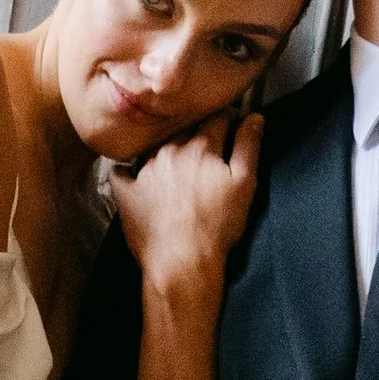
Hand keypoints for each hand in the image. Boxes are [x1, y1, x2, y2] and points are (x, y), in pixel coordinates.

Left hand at [109, 111, 262, 292]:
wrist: (181, 262)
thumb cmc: (217, 227)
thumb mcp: (244, 184)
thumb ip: (248, 146)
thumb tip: (254, 118)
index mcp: (201, 147)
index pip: (217, 117)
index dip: (228, 119)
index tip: (231, 125)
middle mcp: (170, 151)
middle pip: (186, 128)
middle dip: (198, 133)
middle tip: (207, 149)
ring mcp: (145, 170)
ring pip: (158, 147)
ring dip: (169, 150)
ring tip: (179, 167)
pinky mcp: (127, 191)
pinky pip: (123, 172)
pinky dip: (130, 171)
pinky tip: (138, 177)